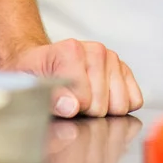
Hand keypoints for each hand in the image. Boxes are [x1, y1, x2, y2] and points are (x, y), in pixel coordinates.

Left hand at [0, 38, 142, 117]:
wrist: (43, 62)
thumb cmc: (35, 75)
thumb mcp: (28, 85)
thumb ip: (49, 98)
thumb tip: (71, 107)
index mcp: (71, 50)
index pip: (84, 99)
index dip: (70, 109)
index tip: (59, 102)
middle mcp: (96, 50)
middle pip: (102, 105)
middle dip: (87, 112)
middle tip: (72, 103)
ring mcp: (113, 59)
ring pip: (121, 105)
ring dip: (104, 110)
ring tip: (86, 101)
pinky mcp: (124, 69)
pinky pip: (135, 100)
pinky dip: (119, 106)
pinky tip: (103, 100)